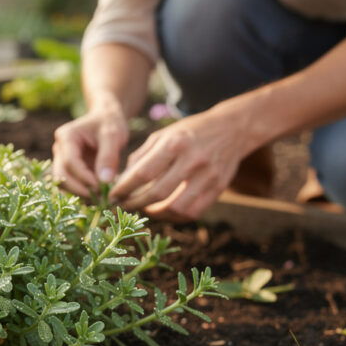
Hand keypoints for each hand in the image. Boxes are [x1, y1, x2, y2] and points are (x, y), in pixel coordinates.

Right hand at [52, 111, 128, 197]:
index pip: (69, 162)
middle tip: (99, 197)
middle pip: (61, 175)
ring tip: (100, 197)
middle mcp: (59, 149)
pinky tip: (98, 195)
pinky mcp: (69, 169)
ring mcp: (62, 160)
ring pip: (63, 183)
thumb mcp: (113, 136)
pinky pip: (71, 184)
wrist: (106, 119)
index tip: (101, 187)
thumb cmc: (109, 124)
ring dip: (79, 193)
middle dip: (78, 189)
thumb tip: (104, 182)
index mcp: (66, 137)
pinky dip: (82, 192)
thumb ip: (108, 157)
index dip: (83, 177)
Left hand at [108, 110, 249, 220]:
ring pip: (176, 207)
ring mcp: (208, 176)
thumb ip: (141, 156)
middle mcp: (192, 160)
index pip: (143, 173)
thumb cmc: (189, 131)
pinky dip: (175, 217)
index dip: (124, 188)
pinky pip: (194, 212)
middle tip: (124, 206)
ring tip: (143, 210)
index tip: (112, 196)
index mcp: (175, 143)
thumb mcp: (163, 134)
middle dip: (136, 203)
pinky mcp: (218, 188)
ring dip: (155, 214)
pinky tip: (164, 212)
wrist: (232, 128)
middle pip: (157, 193)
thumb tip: (121, 180)